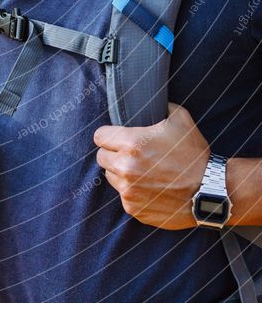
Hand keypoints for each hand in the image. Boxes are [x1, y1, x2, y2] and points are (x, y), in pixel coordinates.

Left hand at [94, 103, 209, 229]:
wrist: (211, 191)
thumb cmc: (195, 154)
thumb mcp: (180, 119)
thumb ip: (159, 107)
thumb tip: (149, 100)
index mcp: (132, 143)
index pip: (99, 136)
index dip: (108, 135)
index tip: (115, 137)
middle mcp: (125, 168)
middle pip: (101, 157)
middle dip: (113, 154)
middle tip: (130, 154)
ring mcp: (129, 191)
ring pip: (111, 177)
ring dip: (121, 173)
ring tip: (143, 171)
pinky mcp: (134, 209)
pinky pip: (124, 196)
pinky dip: (133, 192)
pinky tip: (150, 187)